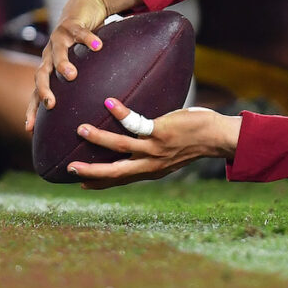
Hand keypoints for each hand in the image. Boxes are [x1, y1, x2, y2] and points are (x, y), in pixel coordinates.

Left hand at [25, 0, 140, 131]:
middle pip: (42, 74)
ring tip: (71, 75)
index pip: (36, 92)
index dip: (32, 109)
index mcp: (49, 67)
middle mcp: (50, 54)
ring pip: (57, 53)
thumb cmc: (81, 41)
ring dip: (62, 64)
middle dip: (44, 90)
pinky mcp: (72, 24)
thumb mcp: (79, 64)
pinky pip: (80, 32)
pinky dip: (88, 39)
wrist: (83, 6)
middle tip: (51, 104)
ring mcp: (59, 39)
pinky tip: (98, 46)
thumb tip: (96, 107)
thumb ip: (82, 82)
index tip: (29, 129)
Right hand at [67, 98, 239, 189]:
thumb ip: (152, 152)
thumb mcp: (169, 154)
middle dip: (91, 171)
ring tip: (80, 129)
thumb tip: (138, 140)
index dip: (100, 182)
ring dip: (99, 138)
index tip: (79, 183)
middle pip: (115, 171)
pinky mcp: (162, 132)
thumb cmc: (193, 140)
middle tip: (69, 168)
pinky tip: (110, 103)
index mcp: (151, 170)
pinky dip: (122, 113)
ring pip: (121, 146)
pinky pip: (137, 123)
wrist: (218, 137)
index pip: (121, 179)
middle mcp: (151, 163)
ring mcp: (156, 148)